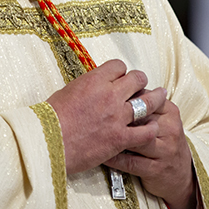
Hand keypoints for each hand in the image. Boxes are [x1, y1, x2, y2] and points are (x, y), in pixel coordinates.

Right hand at [45, 59, 167, 174]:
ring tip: (160, 97)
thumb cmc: (50, 119)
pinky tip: (152, 127)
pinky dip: (151, 128)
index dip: (121, 71)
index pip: (118, 66)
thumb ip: (86, 87)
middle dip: (140, 81)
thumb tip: (94, 86)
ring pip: (147, 101)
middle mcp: (110, 94)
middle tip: (141, 86)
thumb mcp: (67, 92)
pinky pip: (146, 131)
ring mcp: (117, 116)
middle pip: (137, 79)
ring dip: (155, 99)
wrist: (48, 143)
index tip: (120, 78)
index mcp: (94, 80)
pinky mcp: (120, 138)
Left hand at [104, 98, 194, 208]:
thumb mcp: (160, 119)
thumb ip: (142, 104)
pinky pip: (130, 162)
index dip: (124, 97)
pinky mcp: (156, 169)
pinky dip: (114, 158)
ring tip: (96, 133)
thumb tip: (116, 85)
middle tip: (96, 114)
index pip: (145, 98)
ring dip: (113, 137)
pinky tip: (102, 153)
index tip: (104, 96)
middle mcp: (170, 129)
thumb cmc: (162, 140)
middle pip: (140, 118)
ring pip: (136, 140)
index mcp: (170, 111)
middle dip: (117, 116)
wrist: (180, 174)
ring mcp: (165, 150)